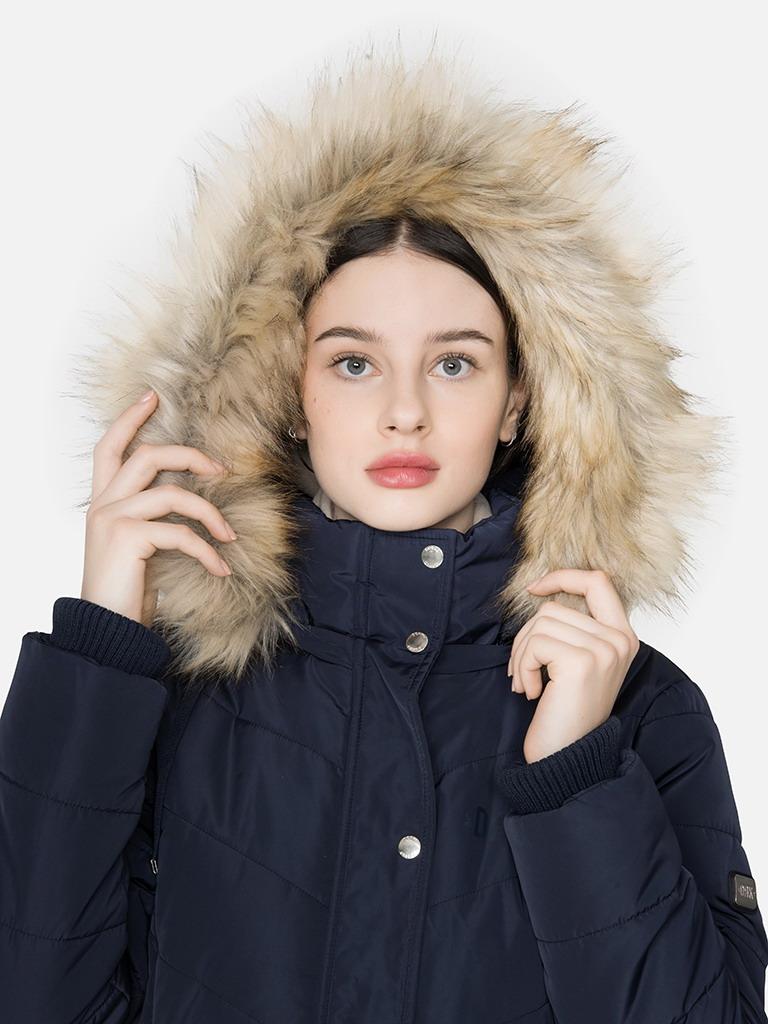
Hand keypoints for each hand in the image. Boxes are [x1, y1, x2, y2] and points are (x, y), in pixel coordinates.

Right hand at [81, 389, 237, 627]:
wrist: (107, 627)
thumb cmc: (128, 588)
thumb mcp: (141, 545)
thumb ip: (154, 517)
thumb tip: (194, 499)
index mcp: (103, 501)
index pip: (109, 447)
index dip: (130, 419)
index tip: (152, 396)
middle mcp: (103, 503)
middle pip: (148, 456)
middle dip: (190, 456)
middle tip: (221, 470)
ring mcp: (113, 518)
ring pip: (173, 493)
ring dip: (211, 514)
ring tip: (230, 536)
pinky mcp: (128, 538)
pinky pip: (180, 532)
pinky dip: (207, 550)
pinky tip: (221, 568)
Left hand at [506, 569, 639, 763]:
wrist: (569, 757)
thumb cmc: (567, 711)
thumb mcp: (579, 662)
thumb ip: (575, 628)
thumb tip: (543, 592)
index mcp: (623, 636)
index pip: (598, 581)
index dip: (562, 576)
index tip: (534, 588)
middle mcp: (620, 640)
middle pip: (554, 607)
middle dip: (526, 637)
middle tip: (523, 669)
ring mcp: (604, 649)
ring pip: (541, 622)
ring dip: (522, 654)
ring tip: (526, 682)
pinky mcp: (582, 662)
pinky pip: (535, 644)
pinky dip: (523, 667)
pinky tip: (531, 692)